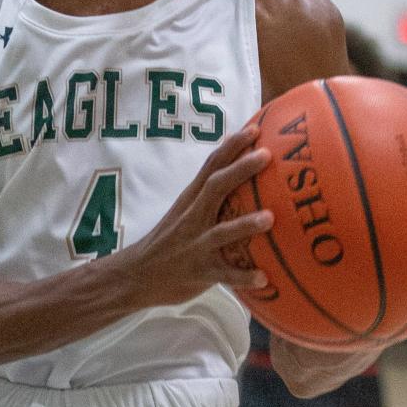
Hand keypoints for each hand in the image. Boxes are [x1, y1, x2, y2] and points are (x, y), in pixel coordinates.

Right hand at [125, 126, 272, 302]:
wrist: (135, 275)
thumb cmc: (169, 240)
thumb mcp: (183, 211)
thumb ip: (207, 192)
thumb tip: (236, 167)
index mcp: (190, 200)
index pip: (211, 166)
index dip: (232, 146)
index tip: (255, 129)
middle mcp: (192, 218)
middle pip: (216, 187)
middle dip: (240, 170)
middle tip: (266, 155)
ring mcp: (195, 245)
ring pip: (221, 232)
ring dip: (244, 225)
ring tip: (270, 218)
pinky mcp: (198, 272)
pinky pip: (224, 275)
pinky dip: (243, 277)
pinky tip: (264, 278)